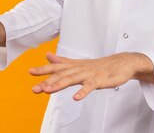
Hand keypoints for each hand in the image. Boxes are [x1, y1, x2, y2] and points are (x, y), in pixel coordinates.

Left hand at [29, 52, 153, 99]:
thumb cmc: (100, 65)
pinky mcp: (100, 80)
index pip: (57, 67)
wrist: (122, 63)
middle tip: (35, 88)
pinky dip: (83, 92)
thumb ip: (62, 61)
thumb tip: (48, 56)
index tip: (30, 71)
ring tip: (48, 90)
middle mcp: (80, 69)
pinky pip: (90, 86)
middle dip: (47, 81)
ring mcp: (90, 74)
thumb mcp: (79, 63)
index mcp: (75, 66)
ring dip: (60, 84)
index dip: (43, 69)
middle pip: (61, 74)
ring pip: (72, 79)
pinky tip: (76, 97)